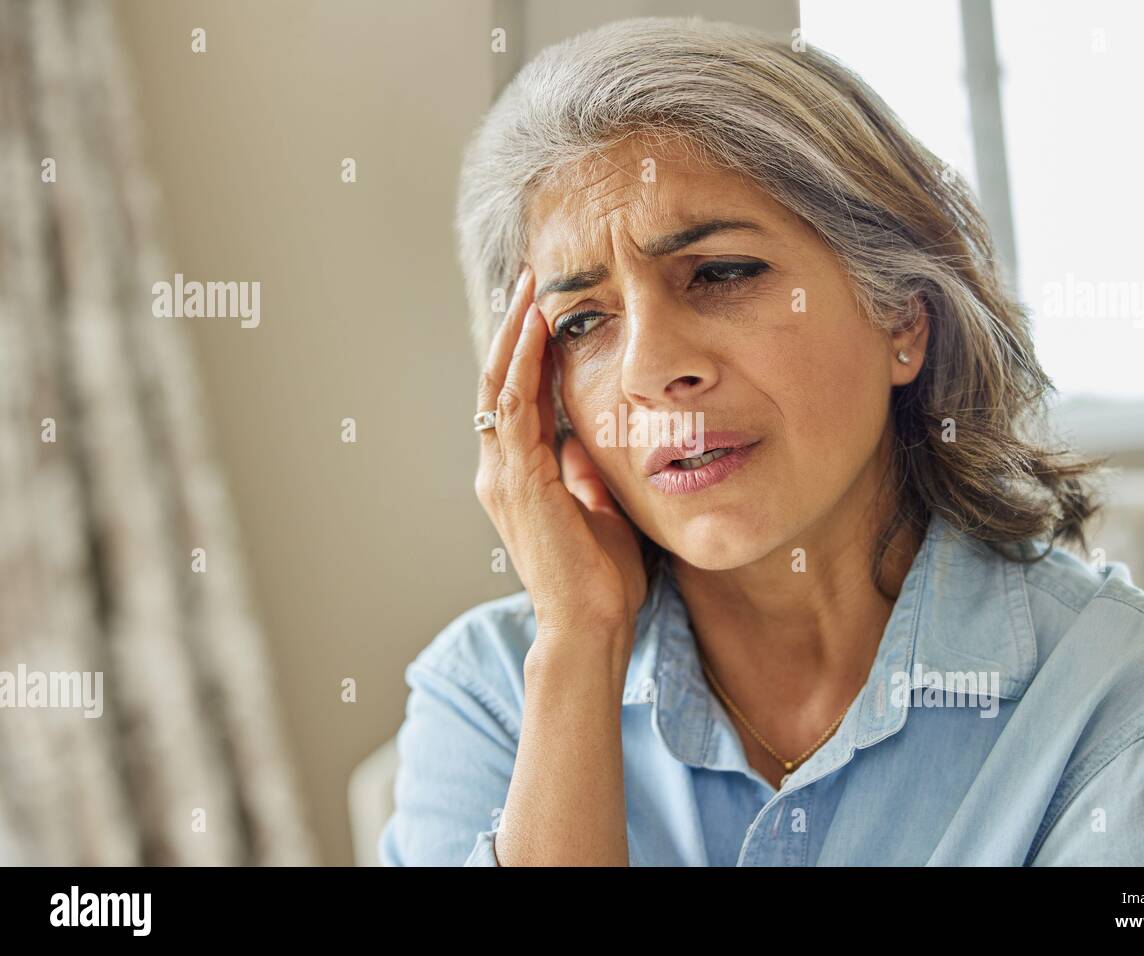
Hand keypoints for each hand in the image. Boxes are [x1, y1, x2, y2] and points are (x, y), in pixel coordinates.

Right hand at [474, 266, 647, 646]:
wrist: (590, 625)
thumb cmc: (601, 581)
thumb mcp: (600, 512)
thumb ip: (588, 476)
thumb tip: (588, 442)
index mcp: (518, 479)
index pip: (518, 401)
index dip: (528, 354)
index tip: (544, 311)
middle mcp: (500, 472)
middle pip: (500, 384)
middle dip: (514, 331)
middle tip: (528, 281)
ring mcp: (503, 476)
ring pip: (500, 387)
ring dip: (515, 335)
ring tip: (529, 288)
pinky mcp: (517, 481)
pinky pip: (515, 407)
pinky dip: (523, 364)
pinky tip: (537, 328)